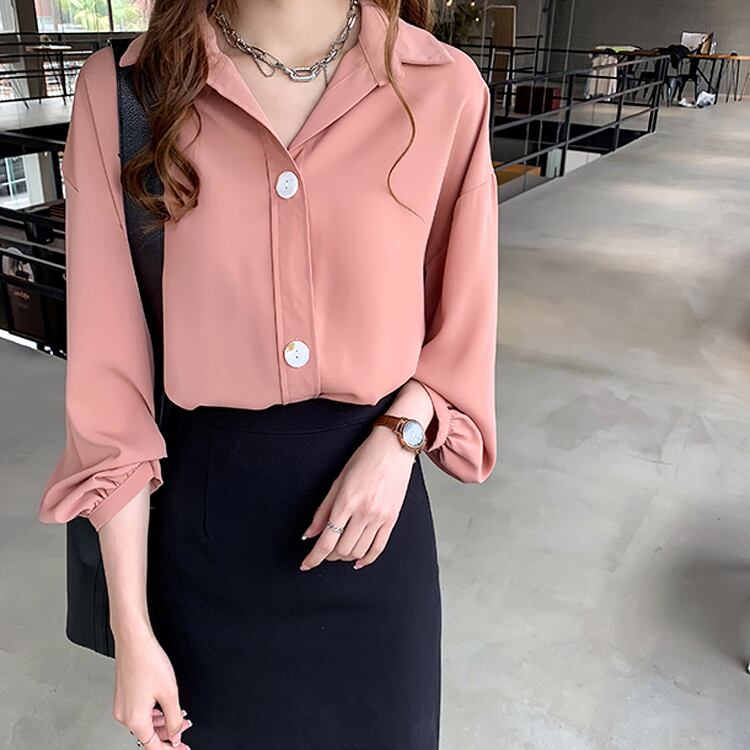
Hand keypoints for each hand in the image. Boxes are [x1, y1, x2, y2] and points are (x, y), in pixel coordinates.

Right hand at [112, 625, 192, 747]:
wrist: (134, 641)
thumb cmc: (148, 662)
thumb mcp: (170, 693)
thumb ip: (174, 719)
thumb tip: (176, 735)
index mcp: (135, 720)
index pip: (154, 745)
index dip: (171, 748)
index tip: (182, 748)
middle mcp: (125, 716)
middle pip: (149, 734)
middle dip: (169, 733)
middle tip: (185, 727)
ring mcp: (122, 705)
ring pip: (145, 722)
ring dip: (162, 721)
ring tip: (178, 715)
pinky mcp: (123, 695)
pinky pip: (140, 711)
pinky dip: (154, 712)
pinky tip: (164, 706)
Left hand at [299, 425, 416, 570]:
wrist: (393, 448)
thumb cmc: (365, 459)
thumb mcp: (337, 481)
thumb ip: (322, 510)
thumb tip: (310, 533)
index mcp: (346, 501)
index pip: (326, 541)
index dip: (313, 558)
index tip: (306, 564)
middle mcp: (363, 512)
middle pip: (342, 550)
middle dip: (328, 556)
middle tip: (323, 551)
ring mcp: (379, 517)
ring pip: (359, 552)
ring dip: (345, 557)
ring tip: (338, 552)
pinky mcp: (392, 519)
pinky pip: (379, 548)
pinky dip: (366, 559)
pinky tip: (358, 561)